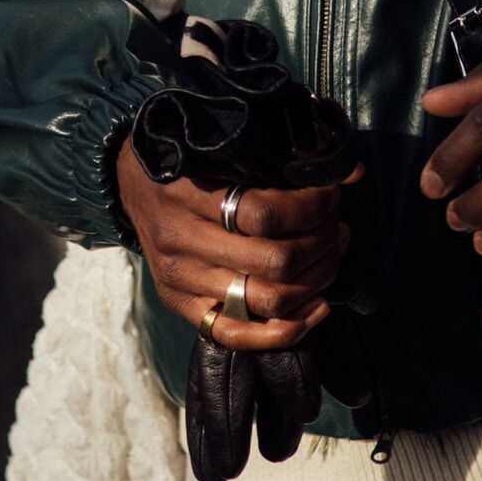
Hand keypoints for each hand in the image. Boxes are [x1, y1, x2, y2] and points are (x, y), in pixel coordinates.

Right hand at [115, 135, 358, 349]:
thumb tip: (353, 171)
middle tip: (336, 226)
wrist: (129, 181)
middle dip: (321, 245)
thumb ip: (279, 157)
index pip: (264, 214)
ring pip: (266, 300)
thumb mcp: (222, 145)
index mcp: (188, 193)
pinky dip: (286, 329)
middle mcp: (180, 240)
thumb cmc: (186, 157)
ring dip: (315, 281)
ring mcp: (180, 279)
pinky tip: (317, 307)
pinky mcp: (182, 306)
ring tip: (330, 256)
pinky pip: (237, 335)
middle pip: (273, 261)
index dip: (311, 208)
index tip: (330, 194)